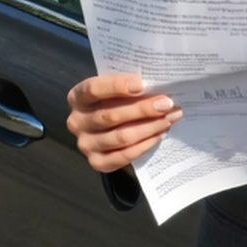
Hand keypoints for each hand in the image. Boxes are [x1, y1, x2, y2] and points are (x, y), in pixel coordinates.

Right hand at [66, 74, 182, 173]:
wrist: (108, 126)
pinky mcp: (97, 162)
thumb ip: (128, 86)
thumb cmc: (115, 101)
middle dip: (143, 109)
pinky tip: (159, 135)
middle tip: (167, 104)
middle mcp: (77, 122)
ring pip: (121, 137)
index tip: (142, 85)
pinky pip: (124, 156)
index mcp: (78, 97)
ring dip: (149, 128)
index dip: (117, 86)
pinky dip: (144, 145)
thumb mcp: (115, 89)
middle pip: (111, 115)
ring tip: (170, 118)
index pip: (94, 89)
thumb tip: (158, 84)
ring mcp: (86, 144)